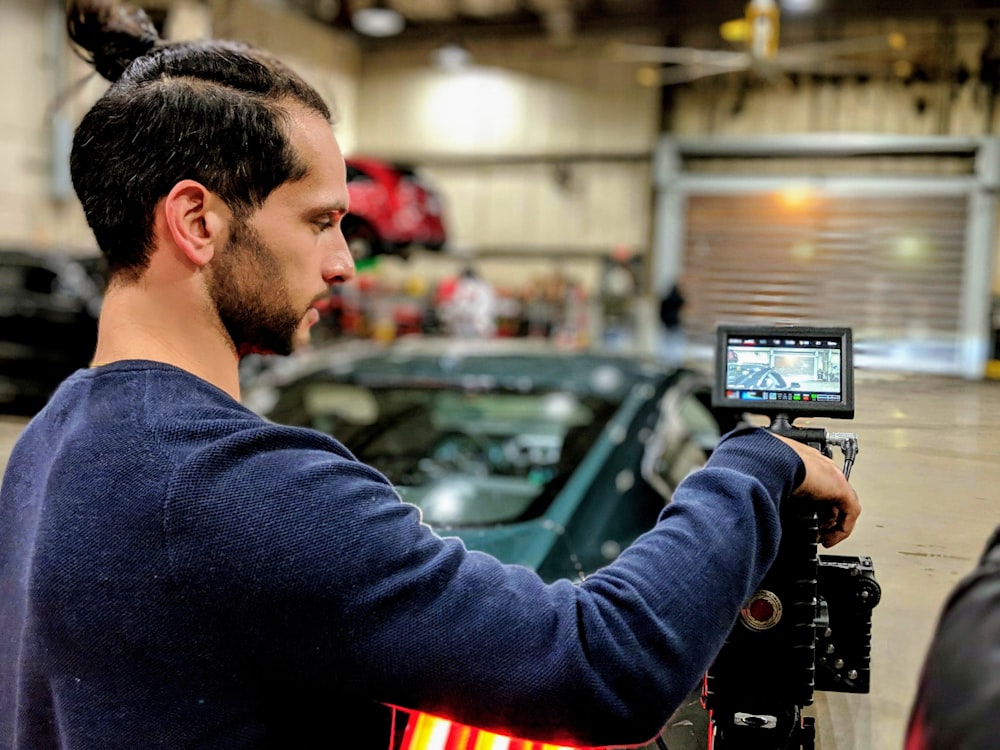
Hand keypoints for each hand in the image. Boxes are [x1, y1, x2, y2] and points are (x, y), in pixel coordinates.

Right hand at [771, 433, 860, 547]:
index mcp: (802, 461)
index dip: (812, 505)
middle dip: (824, 517)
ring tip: (824, 539)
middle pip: (830, 496)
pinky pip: (850, 512)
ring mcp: (832, 476)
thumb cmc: (763, 464)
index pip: (815, 484)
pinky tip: (831, 540)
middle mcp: (819, 466)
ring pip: (842, 505)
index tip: (807, 519)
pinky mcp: (840, 487)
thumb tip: (757, 501)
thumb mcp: (766, 478)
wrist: (771, 460)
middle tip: (816, 532)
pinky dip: (842, 528)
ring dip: (833, 525)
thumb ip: (769, 488)